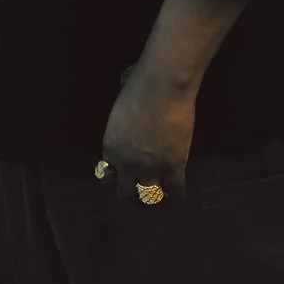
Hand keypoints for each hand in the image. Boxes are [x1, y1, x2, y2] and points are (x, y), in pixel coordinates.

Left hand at [100, 65, 195, 202]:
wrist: (162, 86)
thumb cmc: (138, 86)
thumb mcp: (120, 111)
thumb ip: (123, 127)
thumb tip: (130, 122)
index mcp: (111, 147)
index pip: (107, 175)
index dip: (114, 179)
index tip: (121, 180)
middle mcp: (127, 164)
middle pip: (126, 193)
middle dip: (131, 196)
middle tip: (139, 196)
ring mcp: (151, 168)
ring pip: (150, 196)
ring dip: (154, 197)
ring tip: (160, 196)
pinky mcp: (174, 166)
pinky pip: (175, 191)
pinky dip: (176, 196)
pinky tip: (177, 195)